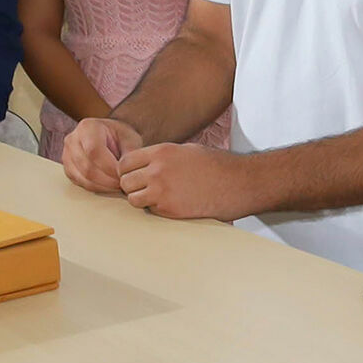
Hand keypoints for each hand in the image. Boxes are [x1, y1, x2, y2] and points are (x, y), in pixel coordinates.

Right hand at [62, 117, 143, 193]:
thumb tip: (129, 172)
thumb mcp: (130, 138)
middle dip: (107, 180)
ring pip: (83, 178)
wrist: (111, 135)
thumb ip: (130, 153)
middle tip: (123, 184)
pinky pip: (80, 183)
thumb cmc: (120, 136)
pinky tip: (108, 185)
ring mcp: (67, 155)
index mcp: (87, 127)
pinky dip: (96, 188)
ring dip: (102, 186)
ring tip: (117, 185)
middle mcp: (72, 139)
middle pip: (87, 167)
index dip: (109, 167)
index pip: (94, 151)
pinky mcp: (68, 168)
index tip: (123, 175)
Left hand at [116, 142, 255, 220]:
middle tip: (146, 190)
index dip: (127, 171)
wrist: (239, 183)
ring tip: (157, 199)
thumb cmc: (215, 165)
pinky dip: (156, 210)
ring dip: (141, 200)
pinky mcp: (171, 210)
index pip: (124, 162)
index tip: (136, 176)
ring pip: (132, 199)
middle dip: (132, 187)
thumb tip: (142, 166)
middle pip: (125, 181)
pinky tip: (172, 205)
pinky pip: (150, 211)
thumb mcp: (185, 151)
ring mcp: (163, 191)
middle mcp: (158, 170)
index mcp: (161, 152)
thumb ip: (161, 157)